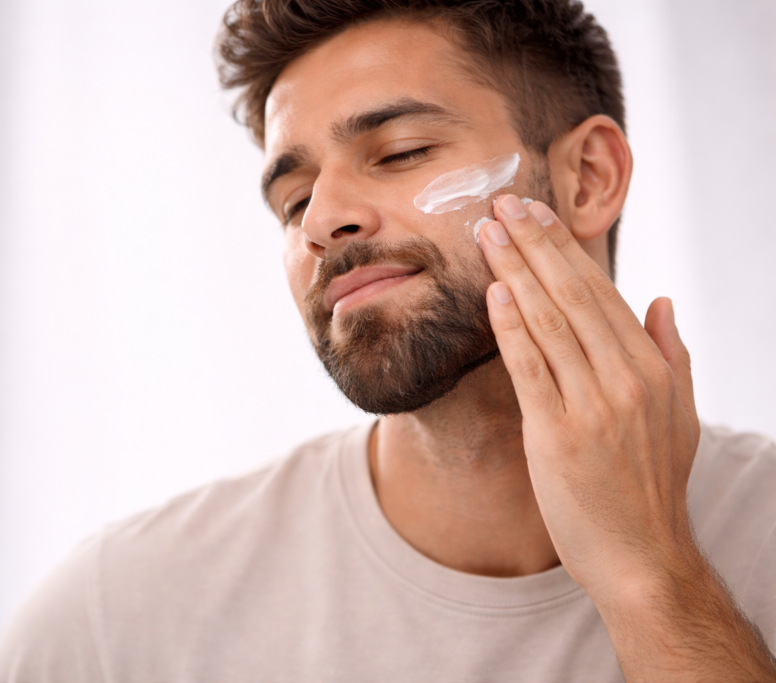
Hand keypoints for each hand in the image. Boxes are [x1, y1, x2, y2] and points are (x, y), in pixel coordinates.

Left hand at [478, 194, 699, 596]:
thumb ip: (672, 354)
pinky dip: (510, 326)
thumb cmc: (652, 486)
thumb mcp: (681, 416)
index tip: (536, 214)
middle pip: (572, 295)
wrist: (642, 557)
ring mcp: (593, 406)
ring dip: (514, 271)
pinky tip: (492, 292)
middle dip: (534, 244)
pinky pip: (530, 368)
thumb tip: (661, 300)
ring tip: (487, 233)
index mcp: (652, 368)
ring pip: (548, 322)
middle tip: (502, 203)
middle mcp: (626, 379)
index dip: (564, 248)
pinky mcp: (558, 435)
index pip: (601, 292)